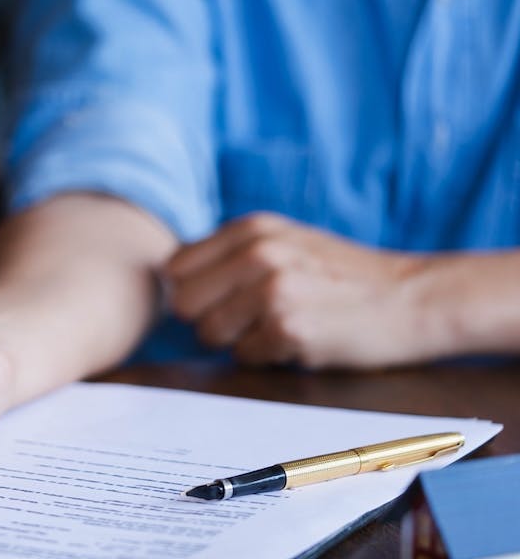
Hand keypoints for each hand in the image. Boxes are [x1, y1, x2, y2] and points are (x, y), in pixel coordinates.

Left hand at [166, 212, 428, 368]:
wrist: (413, 298)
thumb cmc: (341, 277)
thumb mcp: (284, 242)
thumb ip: (232, 254)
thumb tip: (171, 279)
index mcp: (251, 229)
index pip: (176, 267)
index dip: (194, 292)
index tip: (224, 300)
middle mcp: (257, 252)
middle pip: (183, 303)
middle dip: (208, 319)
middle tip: (250, 320)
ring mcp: (272, 289)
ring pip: (209, 334)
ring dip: (239, 340)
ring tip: (279, 326)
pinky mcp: (288, 327)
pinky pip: (244, 356)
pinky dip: (267, 357)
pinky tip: (300, 340)